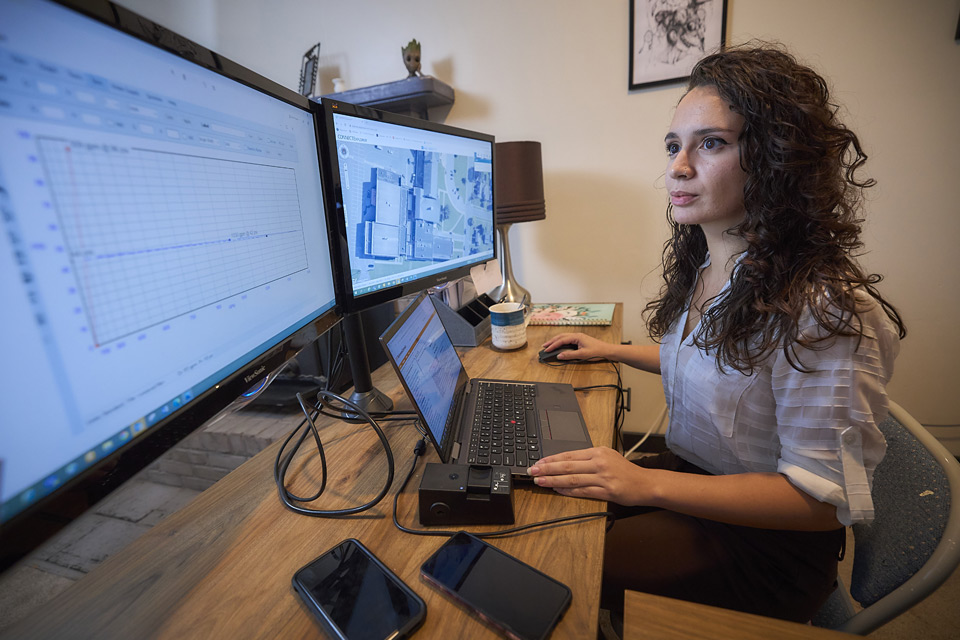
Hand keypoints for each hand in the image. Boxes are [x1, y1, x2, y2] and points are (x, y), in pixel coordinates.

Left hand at [527, 447, 649, 503]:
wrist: (645, 483)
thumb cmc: (625, 471)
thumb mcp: (607, 457)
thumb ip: (588, 459)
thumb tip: (565, 463)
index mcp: (598, 451)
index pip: (569, 454)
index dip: (551, 459)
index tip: (539, 462)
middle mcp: (599, 462)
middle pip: (568, 465)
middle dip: (547, 468)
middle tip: (533, 471)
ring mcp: (603, 477)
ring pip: (573, 478)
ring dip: (554, 480)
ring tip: (540, 481)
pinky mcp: (607, 491)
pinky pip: (583, 491)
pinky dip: (568, 491)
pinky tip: (557, 490)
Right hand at [540, 333, 611, 361]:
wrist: (607, 350)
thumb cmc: (597, 351)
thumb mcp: (582, 355)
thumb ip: (570, 355)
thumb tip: (559, 356)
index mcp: (577, 336)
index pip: (561, 340)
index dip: (553, 345)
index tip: (547, 350)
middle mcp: (577, 335)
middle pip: (561, 336)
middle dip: (552, 341)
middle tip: (544, 346)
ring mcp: (578, 337)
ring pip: (564, 337)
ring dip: (556, 341)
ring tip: (549, 345)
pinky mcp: (580, 340)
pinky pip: (568, 339)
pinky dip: (561, 341)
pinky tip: (559, 344)